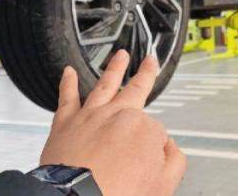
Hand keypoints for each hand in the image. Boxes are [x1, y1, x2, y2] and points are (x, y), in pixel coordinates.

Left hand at [40, 50, 186, 195]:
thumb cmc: (118, 194)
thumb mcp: (162, 185)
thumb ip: (172, 161)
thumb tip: (169, 147)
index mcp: (143, 128)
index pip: (156, 130)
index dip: (154, 146)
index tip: (149, 159)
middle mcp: (117, 114)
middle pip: (136, 90)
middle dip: (145, 74)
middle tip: (149, 61)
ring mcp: (91, 116)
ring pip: (104, 84)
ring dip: (114, 68)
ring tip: (120, 55)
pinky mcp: (65, 122)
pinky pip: (67, 97)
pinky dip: (67, 83)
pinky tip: (68, 71)